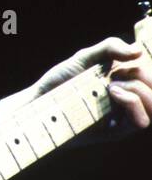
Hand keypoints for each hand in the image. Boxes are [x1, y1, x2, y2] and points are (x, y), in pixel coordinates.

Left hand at [32, 37, 151, 136]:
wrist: (39, 101)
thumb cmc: (61, 80)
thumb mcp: (86, 57)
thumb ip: (110, 48)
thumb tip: (138, 50)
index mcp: (126, 81)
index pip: (151, 76)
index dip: (147, 65)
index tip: (127, 59)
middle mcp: (129, 100)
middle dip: (145, 75)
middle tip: (118, 73)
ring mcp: (123, 117)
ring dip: (140, 90)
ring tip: (113, 85)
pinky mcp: (115, 132)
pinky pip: (140, 121)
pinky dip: (133, 102)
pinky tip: (114, 93)